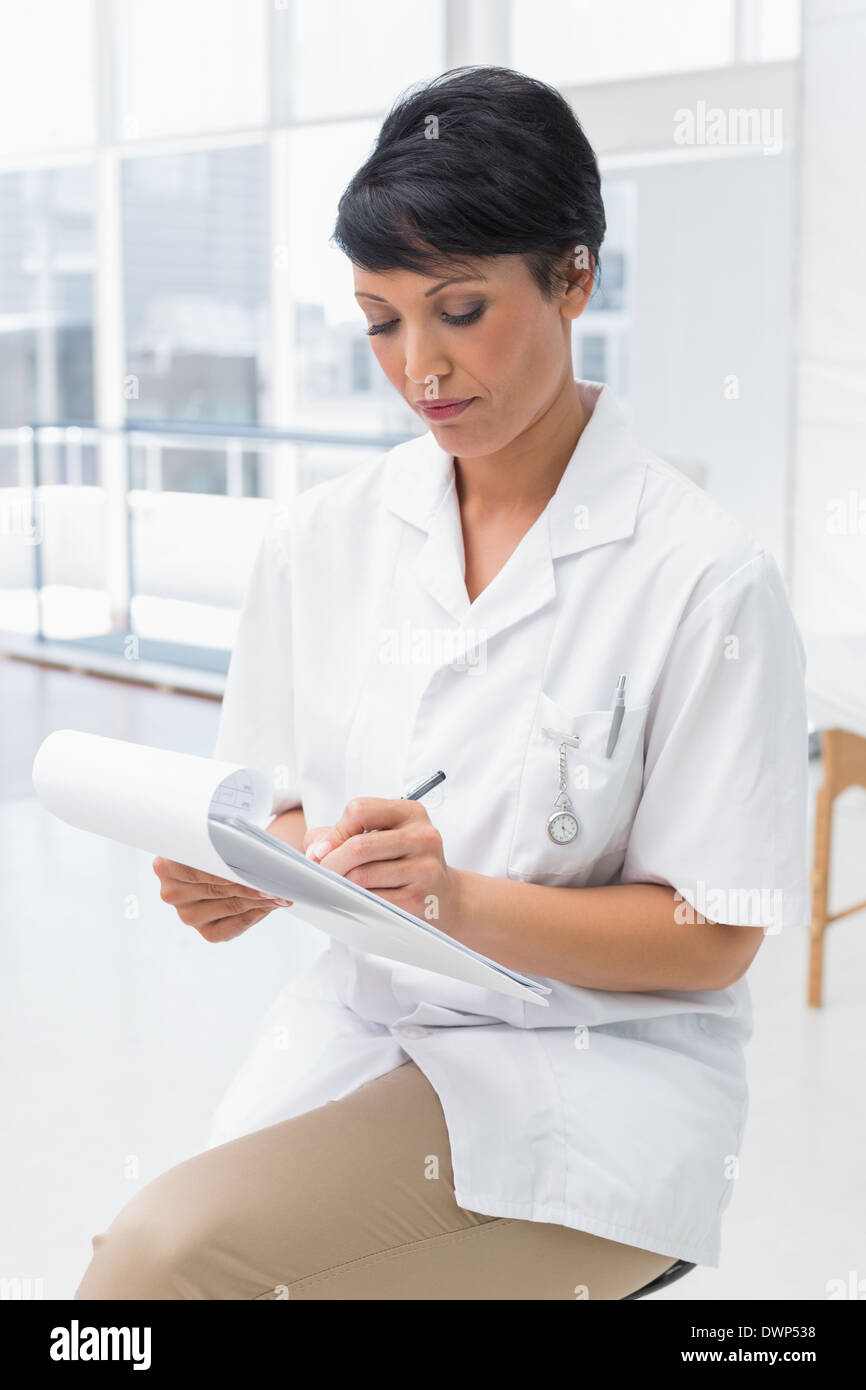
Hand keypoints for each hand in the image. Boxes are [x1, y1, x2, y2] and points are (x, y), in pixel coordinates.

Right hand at [152, 857, 292, 943]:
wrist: (231, 858)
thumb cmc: (224, 843)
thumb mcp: (222, 836)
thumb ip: (227, 844)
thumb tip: (254, 859)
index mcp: (165, 865)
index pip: (191, 868)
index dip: (216, 870)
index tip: (240, 870)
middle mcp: (172, 893)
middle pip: (214, 888)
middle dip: (248, 883)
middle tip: (274, 880)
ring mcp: (187, 915)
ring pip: (227, 906)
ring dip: (256, 899)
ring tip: (278, 890)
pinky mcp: (206, 932)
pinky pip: (233, 927)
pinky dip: (255, 914)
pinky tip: (269, 904)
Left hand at [301, 797, 462, 930]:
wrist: (444, 897)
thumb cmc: (403, 862)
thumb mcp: (380, 835)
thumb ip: (340, 835)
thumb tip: (314, 852)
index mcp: (410, 812)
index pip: (359, 810)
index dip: (334, 832)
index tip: (322, 851)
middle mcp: (422, 836)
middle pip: (359, 845)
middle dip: (330, 863)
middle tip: (320, 874)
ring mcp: (424, 868)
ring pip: (362, 875)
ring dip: (341, 884)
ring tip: (337, 887)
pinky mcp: (419, 898)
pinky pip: (373, 900)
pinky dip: (355, 901)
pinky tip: (354, 901)